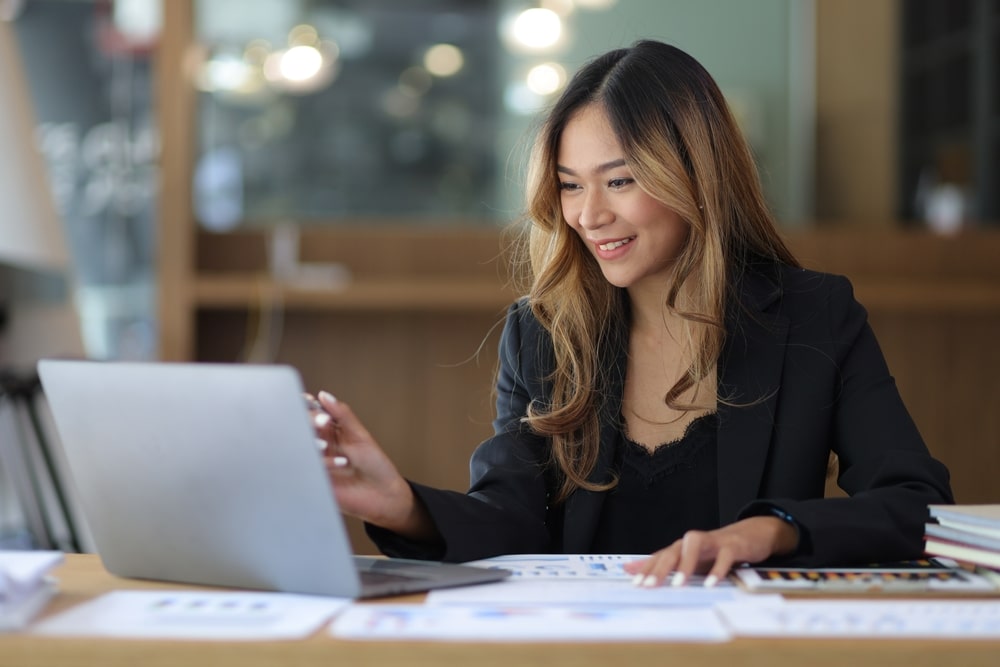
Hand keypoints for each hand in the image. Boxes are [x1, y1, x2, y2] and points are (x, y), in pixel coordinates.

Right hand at [307, 391, 435, 540]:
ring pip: (302, 448)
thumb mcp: (360, 436)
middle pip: (302, 429)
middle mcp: (320, 446)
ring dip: (311, 443)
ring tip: (325, 445)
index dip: (306, 406)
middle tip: (321, 422)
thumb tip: (324, 395)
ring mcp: (317, 463)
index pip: (312, 415)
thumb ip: (342, 415)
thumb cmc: (375, 464)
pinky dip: (323, 463)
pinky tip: (341, 462)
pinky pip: (311, 468)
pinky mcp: (317, 480)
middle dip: (308, 423)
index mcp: (330, 432)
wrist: (384, 494)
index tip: (306, 400)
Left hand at [622, 516, 797, 587]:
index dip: (646, 568)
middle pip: (672, 551)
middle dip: (659, 568)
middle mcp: (693, 542)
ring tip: (677, 585)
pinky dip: (717, 569)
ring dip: (685, 564)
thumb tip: (629, 568)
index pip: (660, 556)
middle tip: (649, 585)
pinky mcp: (732, 545)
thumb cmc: (716, 550)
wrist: (751, 534)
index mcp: (683, 547)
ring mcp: (713, 542)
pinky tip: (711, 584)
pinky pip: (724, 556)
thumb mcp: (691, 560)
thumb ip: (663, 565)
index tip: (635, 583)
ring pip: (693, 546)